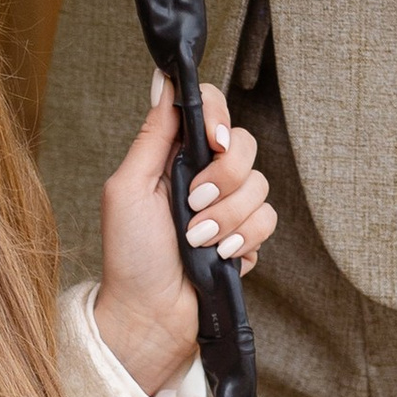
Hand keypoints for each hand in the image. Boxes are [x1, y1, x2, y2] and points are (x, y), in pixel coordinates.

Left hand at [92, 77, 272, 396]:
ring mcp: (227, 207)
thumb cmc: (130, 255)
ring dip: (227, 217)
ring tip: (198, 241)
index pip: (209, 109)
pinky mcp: (246, 237)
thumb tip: (162, 80)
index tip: (213, 141)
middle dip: (224, 177)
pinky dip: (245, 238)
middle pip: (243, 144)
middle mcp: (203, 175)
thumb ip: (152, 136)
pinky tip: (222, 255)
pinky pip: (268, 220)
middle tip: (193, 204)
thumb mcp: (128, 188)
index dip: (218, 116)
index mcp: (173, 156)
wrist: (150, 316)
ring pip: (259, 185)